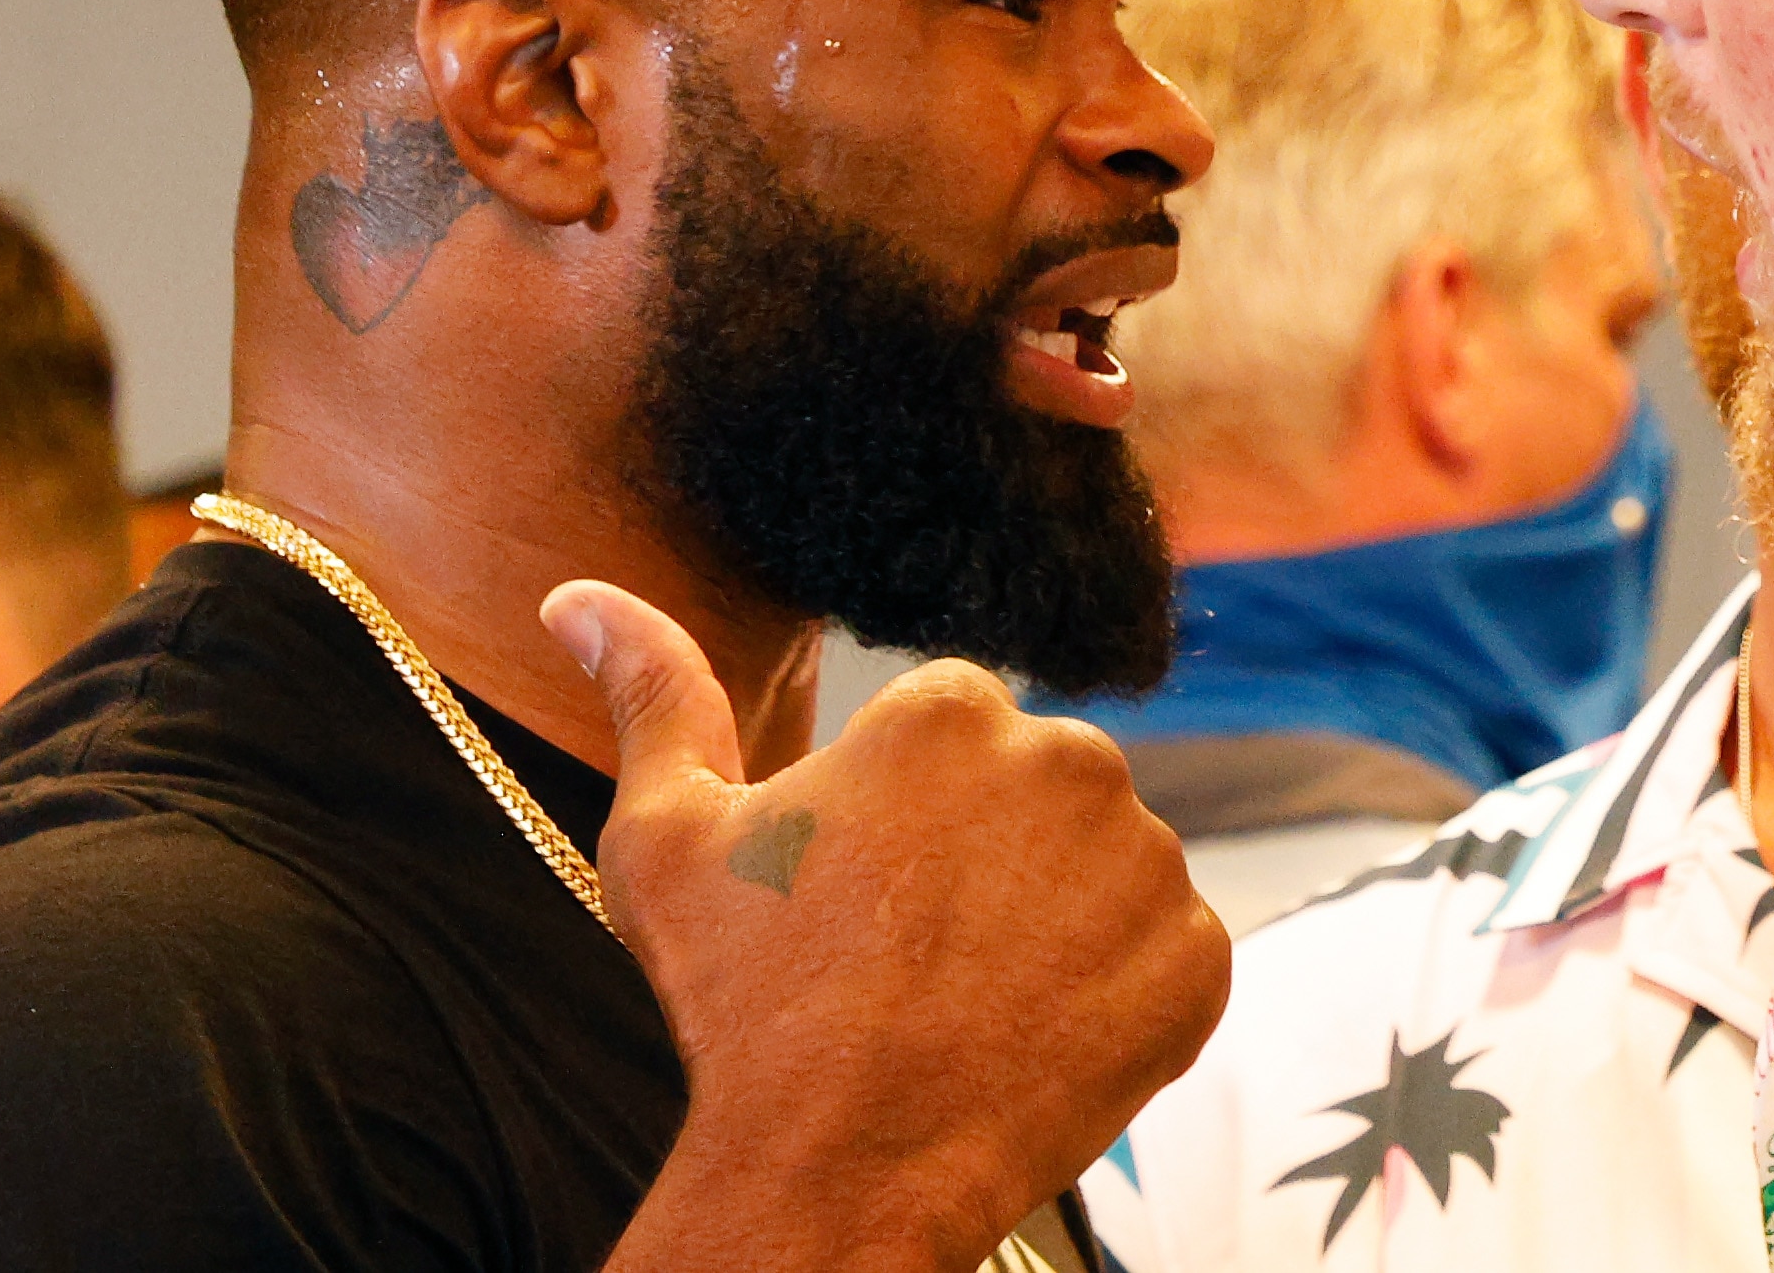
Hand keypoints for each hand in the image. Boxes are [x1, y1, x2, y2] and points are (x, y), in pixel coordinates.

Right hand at [542, 581, 1228, 1272]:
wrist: (836, 1174)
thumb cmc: (742, 1009)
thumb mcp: (668, 837)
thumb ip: (652, 692)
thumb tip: (578, 599)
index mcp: (952, 709)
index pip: (947, 736)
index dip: (898, 821)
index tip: (862, 892)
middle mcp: (1070, 758)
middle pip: (1033, 792)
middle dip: (984, 856)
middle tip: (910, 953)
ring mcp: (1145, 863)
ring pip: (1100, 867)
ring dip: (1053, 918)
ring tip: (967, 996)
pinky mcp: (1195, 959)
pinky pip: (1162, 953)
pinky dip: (1114, 992)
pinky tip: (1033, 1032)